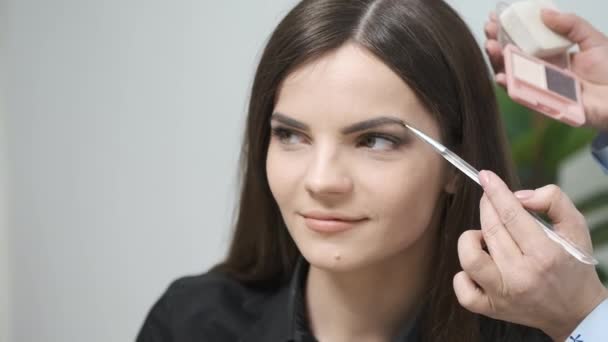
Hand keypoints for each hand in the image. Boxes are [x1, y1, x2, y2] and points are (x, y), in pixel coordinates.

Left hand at [453, 170, 607, 340]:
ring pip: (470, 257)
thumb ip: (553, 201)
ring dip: (472, 239)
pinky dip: (463, 274)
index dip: (496, 192)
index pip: (512, 215)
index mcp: (545, 255)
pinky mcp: (490, 309)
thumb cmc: (572, 265)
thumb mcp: (575, 228)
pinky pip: (462, 289)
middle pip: (491, 230)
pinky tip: (480, 264)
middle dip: (487, 207)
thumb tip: (518, 195)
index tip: (486, 176)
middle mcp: (521, 277)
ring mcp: (502, 295)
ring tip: (486, 237)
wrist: (575, 312)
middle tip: (490, 199)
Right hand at [484, 9, 607, 130]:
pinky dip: (509, 86)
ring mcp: (539, 87)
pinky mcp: (542, 103)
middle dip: (497, 43)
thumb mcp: (592, 40)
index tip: (496, 17)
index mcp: (551, 55)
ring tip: (491, 47)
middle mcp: (541, 71)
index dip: (508, 30)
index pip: (523, 41)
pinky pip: (521, 95)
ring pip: (511, 75)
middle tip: (488, 30)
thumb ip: (570, 24)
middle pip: (512, 57)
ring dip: (497, 61)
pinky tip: (500, 76)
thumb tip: (545, 11)